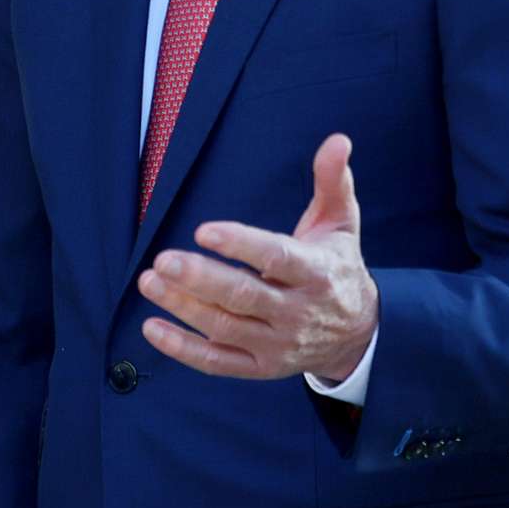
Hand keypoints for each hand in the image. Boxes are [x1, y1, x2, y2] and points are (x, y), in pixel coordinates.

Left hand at [137, 132, 377, 384]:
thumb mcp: (342, 223)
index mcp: (316, 273)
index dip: (240, 245)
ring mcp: (277, 344)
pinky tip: (151, 327)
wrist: (358, 334)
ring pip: (224, 327)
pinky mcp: (260, 367)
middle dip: (199, 278)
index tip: (203, 231)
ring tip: (150, 281)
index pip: (276, 259)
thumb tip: (337, 140)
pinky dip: (182, 348)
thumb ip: (333, 181)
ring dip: (183, 307)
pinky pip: (217, 362)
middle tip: (162, 259)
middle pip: (243, 296)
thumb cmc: (337, 268)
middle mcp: (297, 313)